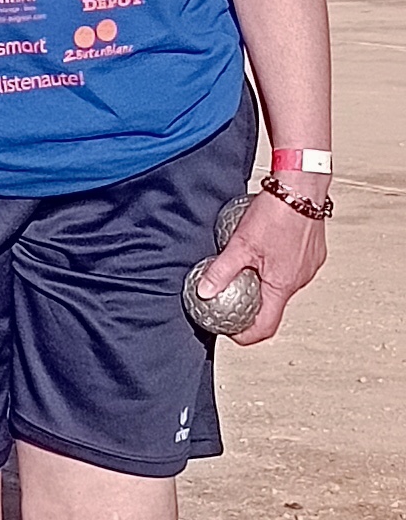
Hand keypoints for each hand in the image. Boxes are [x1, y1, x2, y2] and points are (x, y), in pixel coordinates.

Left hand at [195, 181, 325, 345]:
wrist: (302, 186)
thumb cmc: (277, 211)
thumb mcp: (240, 243)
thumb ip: (221, 270)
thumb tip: (205, 289)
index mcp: (283, 284)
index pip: (266, 326)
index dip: (246, 334)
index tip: (231, 329)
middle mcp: (300, 279)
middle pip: (274, 305)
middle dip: (253, 304)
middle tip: (233, 294)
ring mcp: (309, 266)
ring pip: (283, 284)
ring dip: (265, 282)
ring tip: (247, 267)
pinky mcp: (313, 253)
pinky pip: (292, 268)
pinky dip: (276, 266)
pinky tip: (263, 250)